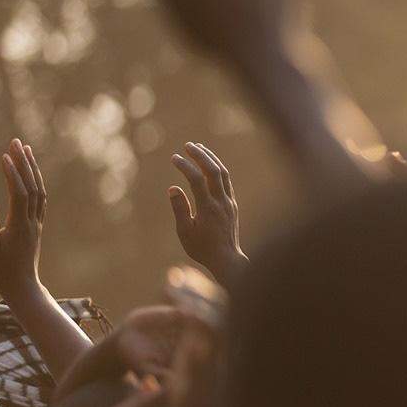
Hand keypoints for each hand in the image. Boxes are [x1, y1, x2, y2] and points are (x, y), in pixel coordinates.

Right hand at [0, 140, 45, 301]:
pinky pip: (39, 198)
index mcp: (20, 226)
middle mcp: (32, 221)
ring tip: (23, 150)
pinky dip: (34, 181)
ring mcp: (37, 222)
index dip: (12, 174)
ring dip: (31, 169)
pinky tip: (29, 173)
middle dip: (24, 163)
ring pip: (39, 190)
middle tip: (16, 142)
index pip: (19, 194)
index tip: (4, 156)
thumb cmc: (1, 269)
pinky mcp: (37, 225)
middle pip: (32, 187)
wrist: (23, 286)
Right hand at [167, 142, 245, 283]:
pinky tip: (210, 165)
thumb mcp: (185, 231)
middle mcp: (222, 202)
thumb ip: (180, 208)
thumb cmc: (202, 249)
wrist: (227, 260)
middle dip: (201, 155)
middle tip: (187, 145)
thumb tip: (173, 188)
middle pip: (214, 171)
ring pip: (223, 174)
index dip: (186, 166)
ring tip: (199, 148)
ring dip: (211, 159)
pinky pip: (227, 182)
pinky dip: (218, 170)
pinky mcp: (232, 205)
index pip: (196, 180)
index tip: (174, 158)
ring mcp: (229, 203)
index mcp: (208, 208)